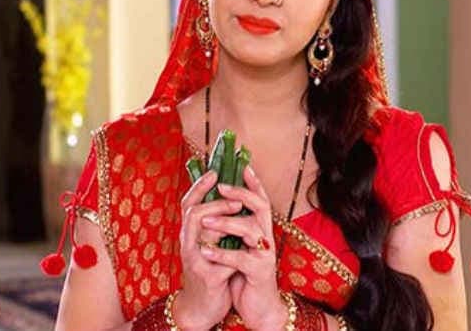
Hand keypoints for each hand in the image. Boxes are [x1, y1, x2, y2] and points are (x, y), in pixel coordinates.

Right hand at [178, 169, 238, 329]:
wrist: (200, 308)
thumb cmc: (208, 271)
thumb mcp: (207, 244)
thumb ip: (212, 224)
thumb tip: (227, 196)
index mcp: (189, 234)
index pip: (188, 203)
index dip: (199, 185)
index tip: (214, 171)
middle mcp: (187, 244)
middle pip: (193, 213)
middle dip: (216, 202)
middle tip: (235, 199)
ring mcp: (196, 262)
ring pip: (203, 235)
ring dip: (223, 222)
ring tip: (239, 214)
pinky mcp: (208, 280)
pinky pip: (222, 263)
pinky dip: (234, 256)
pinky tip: (243, 253)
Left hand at [199, 166, 286, 329]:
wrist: (257, 307)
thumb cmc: (244, 273)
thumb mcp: (237, 245)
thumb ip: (231, 226)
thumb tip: (216, 200)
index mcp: (259, 228)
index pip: (259, 199)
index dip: (253, 181)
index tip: (243, 163)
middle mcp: (266, 237)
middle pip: (261, 206)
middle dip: (241, 193)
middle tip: (221, 187)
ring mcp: (265, 254)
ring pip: (251, 230)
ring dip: (226, 223)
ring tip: (204, 222)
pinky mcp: (260, 272)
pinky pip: (241, 259)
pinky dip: (222, 254)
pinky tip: (206, 251)